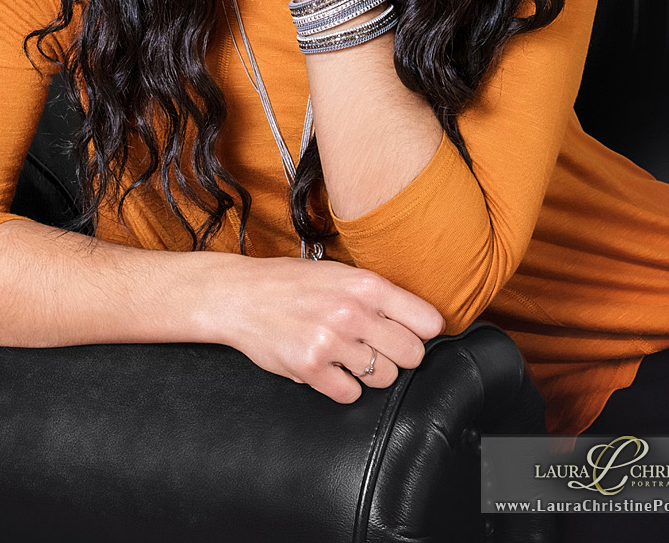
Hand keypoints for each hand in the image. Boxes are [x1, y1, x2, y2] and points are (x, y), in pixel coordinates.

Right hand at [217, 255, 445, 403]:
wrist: (241, 295)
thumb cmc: (293, 283)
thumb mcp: (341, 273)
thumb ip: (379, 295)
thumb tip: (423, 323)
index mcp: (367, 284)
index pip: (428, 322)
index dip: (423, 332)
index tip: (412, 334)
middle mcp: (353, 312)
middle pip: (412, 355)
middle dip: (399, 355)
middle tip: (377, 347)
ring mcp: (331, 341)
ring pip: (384, 378)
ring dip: (370, 372)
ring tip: (347, 354)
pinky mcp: (310, 368)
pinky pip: (351, 394)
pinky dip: (343, 386)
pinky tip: (329, 368)